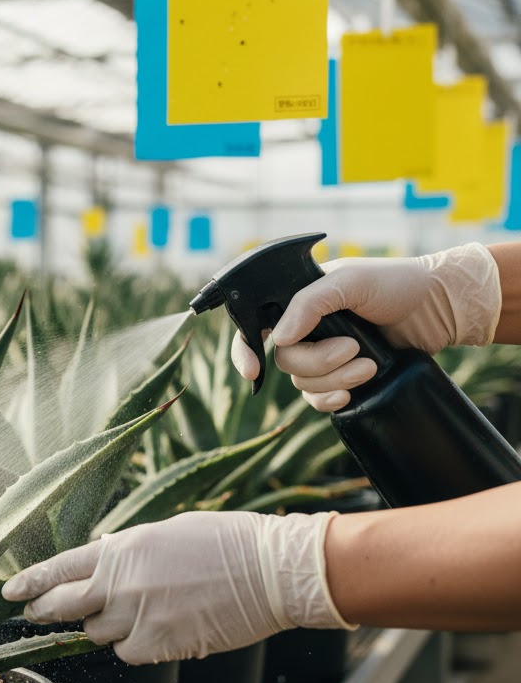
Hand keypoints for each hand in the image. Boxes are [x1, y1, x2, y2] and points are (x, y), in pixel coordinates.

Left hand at [1, 511, 351, 664]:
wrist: (267, 571)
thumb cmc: (222, 542)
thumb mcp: (165, 533)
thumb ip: (128, 550)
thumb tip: (103, 556)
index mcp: (122, 548)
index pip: (61, 567)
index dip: (31, 582)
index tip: (9, 592)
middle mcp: (122, 582)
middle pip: (64, 606)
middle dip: (43, 611)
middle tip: (31, 614)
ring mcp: (139, 615)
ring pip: (98, 633)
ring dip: (103, 626)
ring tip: (130, 612)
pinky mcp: (161, 644)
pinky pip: (129, 652)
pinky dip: (134, 645)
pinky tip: (157, 630)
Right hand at [231, 243, 500, 411]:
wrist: (436, 308)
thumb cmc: (393, 284)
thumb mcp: (349, 281)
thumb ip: (309, 304)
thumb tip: (278, 338)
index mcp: (296, 303)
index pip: (252, 328)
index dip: (245, 352)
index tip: (254, 371)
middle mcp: (303, 330)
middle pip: (284, 361)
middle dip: (318, 362)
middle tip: (353, 348)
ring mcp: (321, 356)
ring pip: (302, 383)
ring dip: (335, 380)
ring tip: (370, 364)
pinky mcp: (340, 379)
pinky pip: (318, 400)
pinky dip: (331, 401)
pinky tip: (350, 395)